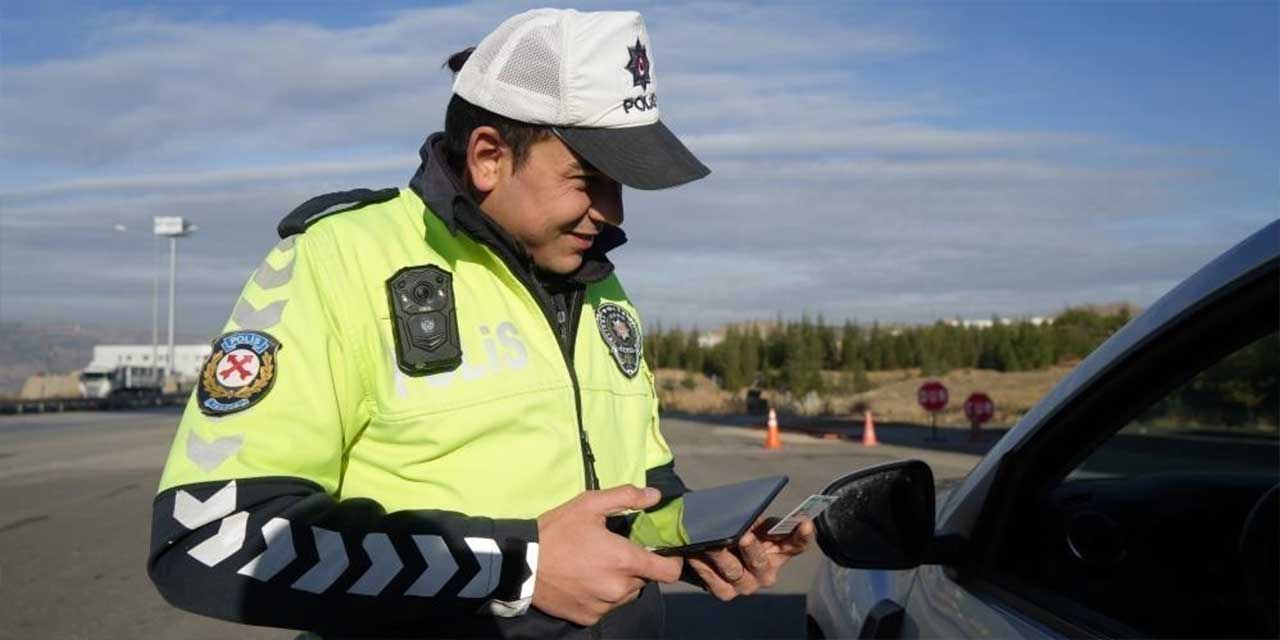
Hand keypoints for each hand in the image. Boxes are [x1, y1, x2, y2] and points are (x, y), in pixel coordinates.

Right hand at [533, 485, 684, 625]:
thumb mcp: (589, 504)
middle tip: (616, 552)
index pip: (669, 571)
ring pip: (626, 595)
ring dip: (620, 582)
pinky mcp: (589, 618)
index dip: (671, 561)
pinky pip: (607, 607)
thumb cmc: (557, 531)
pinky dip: (602, 596)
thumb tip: (656, 495)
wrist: (521, 564)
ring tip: (597, 566)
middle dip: (636, 567)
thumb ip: (626, 497)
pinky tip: (585, 581)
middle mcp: (619, 588)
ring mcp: (604, 606)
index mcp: (624, 561)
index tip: (662, 553)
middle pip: (645, 580)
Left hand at [685, 516, 814, 600]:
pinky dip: (705, 569)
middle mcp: (767, 572)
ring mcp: (747, 584)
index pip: (798, 544)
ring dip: (722, 557)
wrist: (711, 543)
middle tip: (744, 536)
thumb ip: (755, 517)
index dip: (803, 535)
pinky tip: (696, 555)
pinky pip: (716, 583)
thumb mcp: (749, 520)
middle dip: (752, 549)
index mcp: (780, 550)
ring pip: (736, 573)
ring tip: (712, 543)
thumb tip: (749, 514)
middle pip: (761, 562)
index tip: (805, 522)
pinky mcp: (726, 592)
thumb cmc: (737, 527)